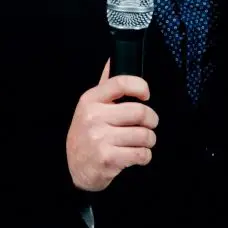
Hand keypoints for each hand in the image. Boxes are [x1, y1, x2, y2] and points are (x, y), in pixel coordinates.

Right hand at [66, 58, 158, 191]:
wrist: (75, 168)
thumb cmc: (87, 134)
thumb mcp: (90, 107)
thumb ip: (105, 86)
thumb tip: (112, 59)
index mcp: (91, 100)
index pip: (121, 83)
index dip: (140, 87)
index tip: (146, 95)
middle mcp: (93, 117)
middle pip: (140, 111)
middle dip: (152, 120)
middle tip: (150, 124)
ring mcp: (99, 138)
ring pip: (144, 135)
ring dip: (149, 140)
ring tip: (143, 142)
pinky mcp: (107, 158)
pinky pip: (141, 154)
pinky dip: (145, 156)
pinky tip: (137, 155)